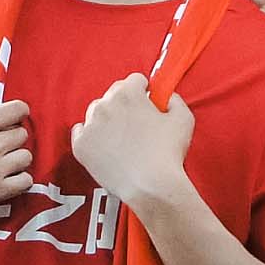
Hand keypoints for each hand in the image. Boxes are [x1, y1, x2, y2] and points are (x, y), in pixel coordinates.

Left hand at [68, 73, 194, 208]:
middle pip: (113, 95)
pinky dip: (93, 136)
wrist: (149, 185)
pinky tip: (107, 146)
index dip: (145, 92)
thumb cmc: (167, 153)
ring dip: (108, 119)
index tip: (149, 103)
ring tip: (123, 138)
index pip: (134, 80)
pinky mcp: (81, 145)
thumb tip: (166, 97)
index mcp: (128, 94)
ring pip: (96, 113)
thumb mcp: (184, 119)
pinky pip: (81, 131)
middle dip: (125, 104)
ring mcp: (90, 125)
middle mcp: (104, 105)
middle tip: (138, 124)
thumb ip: (174, 100)